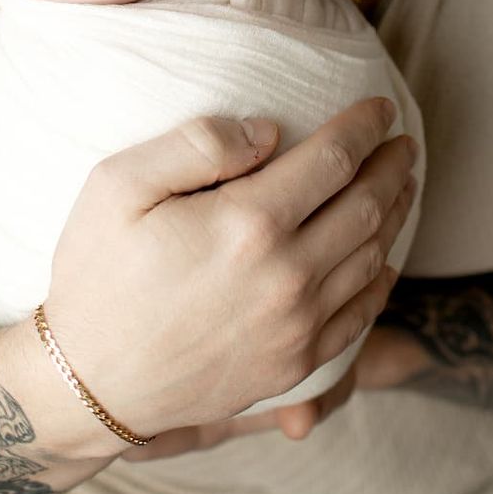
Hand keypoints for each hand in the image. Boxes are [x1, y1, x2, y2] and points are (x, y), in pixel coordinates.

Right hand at [40, 96, 418, 442]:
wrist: (89, 384)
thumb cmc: (97, 277)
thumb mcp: (118, 186)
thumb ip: (197, 143)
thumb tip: (268, 132)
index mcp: (248, 222)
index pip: (334, 159)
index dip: (365, 127)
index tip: (380, 108)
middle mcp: (286, 274)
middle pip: (367, 206)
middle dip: (393, 167)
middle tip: (403, 144)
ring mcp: (296, 325)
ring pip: (372, 258)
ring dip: (395, 215)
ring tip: (401, 187)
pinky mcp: (294, 364)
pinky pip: (359, 315)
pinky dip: (380, 280)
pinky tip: (382, 261)